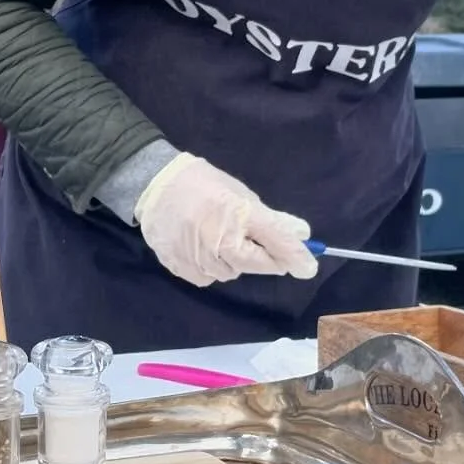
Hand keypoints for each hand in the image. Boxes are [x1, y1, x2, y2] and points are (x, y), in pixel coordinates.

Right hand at [134, 153, 319, 289]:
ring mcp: (198, 257)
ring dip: (233, 261)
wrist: (155, 186)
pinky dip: (211, 266)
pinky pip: (208, 277)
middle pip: (256, 264)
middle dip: (262, 258)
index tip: (308, 267)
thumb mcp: (241, 194)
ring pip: (231, 273)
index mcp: (239, 215)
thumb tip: (303, 233)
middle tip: (253, 241)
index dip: (296, 256)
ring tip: (217, 237)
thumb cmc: (204, 185)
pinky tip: (201, 247)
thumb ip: (271, 218)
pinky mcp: (181, 267)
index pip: (276, 241)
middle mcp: (220, 240)